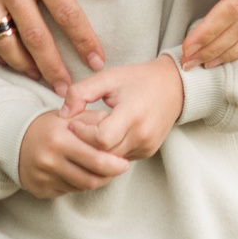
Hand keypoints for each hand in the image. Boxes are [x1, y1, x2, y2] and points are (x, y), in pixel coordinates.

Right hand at [16, 110, 129, 197]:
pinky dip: (80, 184)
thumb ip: (93, 120)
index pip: (95, 159)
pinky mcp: (40, 189)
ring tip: (103, 170)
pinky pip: (69, 191)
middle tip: (120, 169)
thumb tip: (117, 129)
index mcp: (59, 140)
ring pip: (81, 188)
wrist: (14, 139)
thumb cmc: (49, 127)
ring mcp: (43, 178)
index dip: (114, 163)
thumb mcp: (70, 116)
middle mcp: (49, 161)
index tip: (125, 161)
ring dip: (96, 181)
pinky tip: (82, 172)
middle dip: (109, 176)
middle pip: (90, 179)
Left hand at [62, 56, 184, 160]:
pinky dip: (108, 151)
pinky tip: (103, 137)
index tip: (74, 121)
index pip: (101, 139)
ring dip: (95, 150)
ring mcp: (146, 146)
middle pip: (103, 153)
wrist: (174, 86)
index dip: (83, 133)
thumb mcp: (108, 77)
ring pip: (110, 161)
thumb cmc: (138, 79)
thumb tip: (63, 115)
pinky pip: (120, 159)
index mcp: (133, 113)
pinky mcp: (147, 152)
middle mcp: (142, 134)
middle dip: (85, 144)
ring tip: (88, 132)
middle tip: (76, 129)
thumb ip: (81, 92)